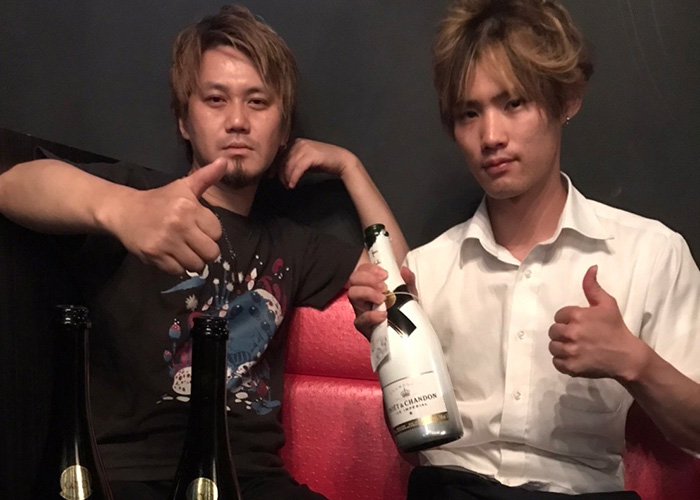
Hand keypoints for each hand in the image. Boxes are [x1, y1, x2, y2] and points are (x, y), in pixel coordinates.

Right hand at [108, 158, 227, 274]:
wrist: (124, 211)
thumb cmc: (159, 200)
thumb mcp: (183, 186)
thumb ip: (206, 177)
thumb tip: (225, 161)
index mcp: (189, 207)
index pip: (216, 232)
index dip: (210, 232)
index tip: (200, 228)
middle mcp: (179, 224)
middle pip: (211, 252)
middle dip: (205, 250)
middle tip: (195, 244)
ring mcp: (166, 242)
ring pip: (196, 265)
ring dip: (192, 260)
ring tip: (183, 250)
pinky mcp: (154, 256)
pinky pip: (178, 271)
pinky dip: (176, 266)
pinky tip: (170, 254)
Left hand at [279, 138, 355, 188]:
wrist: (341, 160)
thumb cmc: (323, 161)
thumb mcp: (305, 160)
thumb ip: (293, 162)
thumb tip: (280, 171)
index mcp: (296, 142)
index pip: (280, 154)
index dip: (274, 166)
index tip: (271, 176)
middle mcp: (299, 143)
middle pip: (283, 159)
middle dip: (280, 174)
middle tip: (282, 184)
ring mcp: (305, 148)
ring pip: (289, 165)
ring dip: (287, 177)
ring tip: (288, 185)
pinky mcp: (311, 155)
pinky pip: (298, 168)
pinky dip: (294, 177)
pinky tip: (293, 184)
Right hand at [347, 263, 416, 339]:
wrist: (406, 331)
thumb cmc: (403, 309)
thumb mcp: (409, 292)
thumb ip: (408, 280)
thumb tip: (404, 271)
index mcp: (371, 284)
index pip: (362, 270)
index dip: (370, 269)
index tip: (385, 274)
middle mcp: (363, 294)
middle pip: (353, 279)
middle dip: (368, 279)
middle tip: (384, 286)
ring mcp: (361, 309)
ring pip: (352, 294)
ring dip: (367, 292)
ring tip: (382, 298)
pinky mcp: (363, 326)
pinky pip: (360, 320)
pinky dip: (370, 316)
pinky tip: (383, 314)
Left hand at [549, 265, 645, 379]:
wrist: (627, 357)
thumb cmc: (616, 328)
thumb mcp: (607, 304)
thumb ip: (593, 287)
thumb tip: (591, 267)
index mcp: (577, 315)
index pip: (559, 315)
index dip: (567, 319)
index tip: (578, 323)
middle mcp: (571, 333)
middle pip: (553, 331)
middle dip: (562, 332)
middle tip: (576, 336)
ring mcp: (571, 351)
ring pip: (553, 347)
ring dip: (560, 346)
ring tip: (574, 347)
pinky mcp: (571, 367)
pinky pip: (556, 362)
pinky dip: (562, 361)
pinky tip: (574, 357)